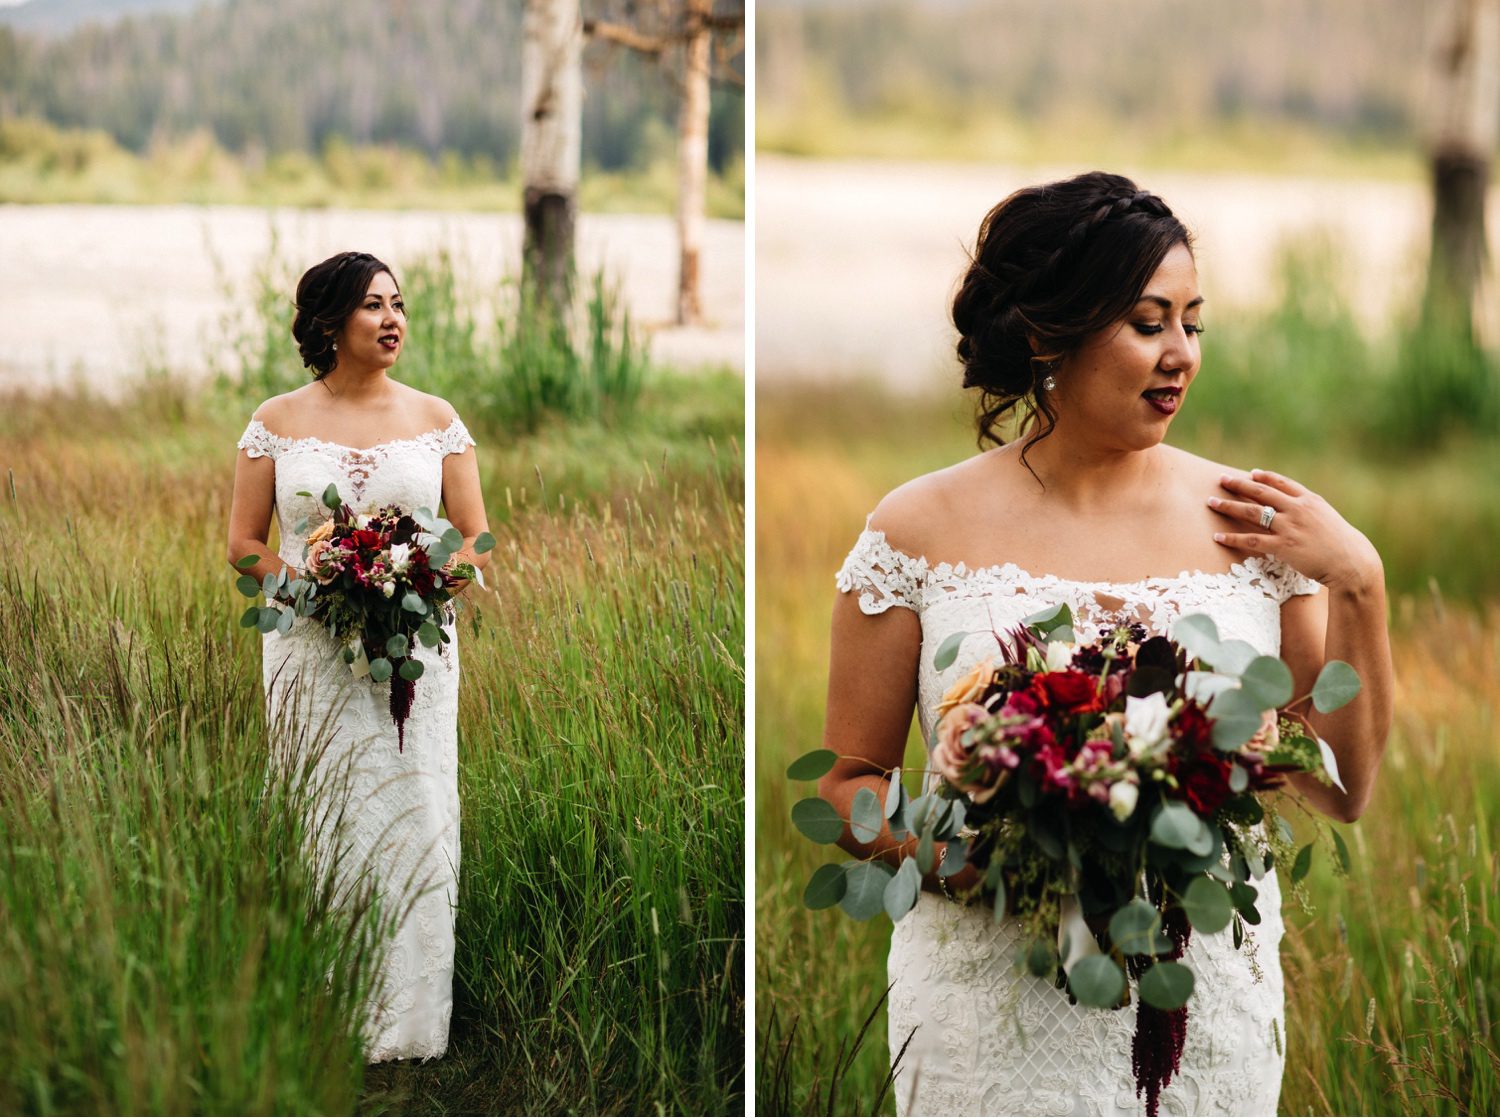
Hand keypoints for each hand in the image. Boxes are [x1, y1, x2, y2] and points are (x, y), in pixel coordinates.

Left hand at [1208, 468, 1381, 590]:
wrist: (1351, 562)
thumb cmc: (1341, 543)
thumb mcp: (1327, 519)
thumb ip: (1310, 511)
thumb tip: (1295, 509)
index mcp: (1310, 500)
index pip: (1282, 483)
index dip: (1265, 476)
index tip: (1251, 473)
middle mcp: (1298, 509)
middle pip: (1261, 492)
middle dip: (1238, 485)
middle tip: (1221, 480)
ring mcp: (1289, 526)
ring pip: (1252, 512)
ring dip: (1229, 506)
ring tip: (1211, 502)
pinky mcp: (1283, 546)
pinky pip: (1251, 540)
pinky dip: (1232, 538)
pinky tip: (1218, 537)